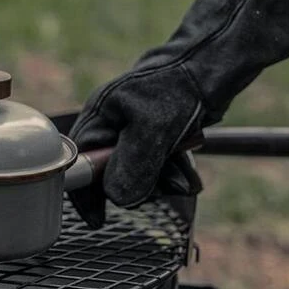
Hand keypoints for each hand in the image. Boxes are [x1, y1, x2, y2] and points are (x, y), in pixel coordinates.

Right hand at [67, 0, 288, 226]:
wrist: (210, 67)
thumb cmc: (176, 90)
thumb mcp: (152, 130)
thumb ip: (131, 166)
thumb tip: (117, 199)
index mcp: (97, 118)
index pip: (78, 165)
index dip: (86, 195)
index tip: (98, 221)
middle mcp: (110, 126)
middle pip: (111, 175)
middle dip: (141, 185)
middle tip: (166, 183)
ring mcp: (132, 132)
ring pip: (139, 175)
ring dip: (164, 180)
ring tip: (185, 174)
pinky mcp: (154, 136)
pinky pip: (158, 167)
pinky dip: (173, 171)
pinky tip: (187, 166)